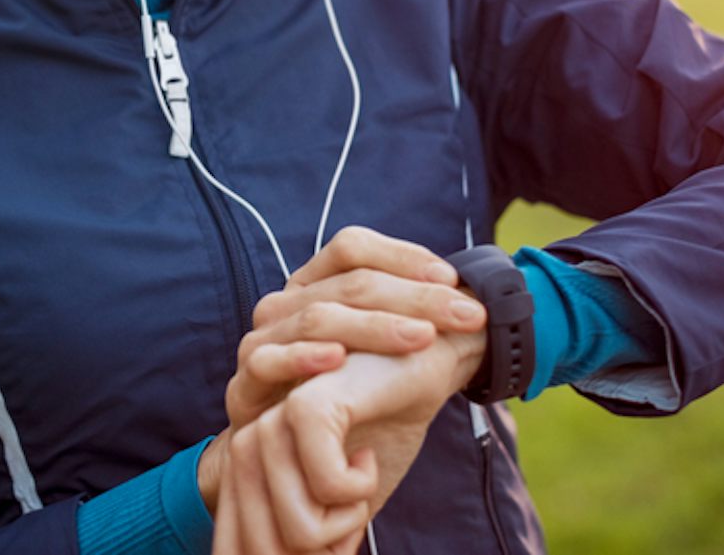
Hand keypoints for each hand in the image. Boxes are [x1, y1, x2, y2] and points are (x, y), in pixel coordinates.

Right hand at [200, 227, 485, 510]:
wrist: (301, 476)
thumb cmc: (352, 411)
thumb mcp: (390, 365)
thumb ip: (418, 328)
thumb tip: (480, 302)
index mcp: (314, 287)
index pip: (352, 248)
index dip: (403, 256)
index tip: (452, 280)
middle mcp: (284, 306)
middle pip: (348, 283)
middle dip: (415, 296)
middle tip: (466, 315)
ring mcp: (261, 344)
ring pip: (316, 316)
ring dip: (374, 325)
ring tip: (421, 337)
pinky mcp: (243, 388)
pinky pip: (267, 361)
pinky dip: (302, 357)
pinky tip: (338, 359)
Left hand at [210, 418, 371, 554]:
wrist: (418, 365)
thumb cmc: (378, 431)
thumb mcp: (336, 499)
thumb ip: (306, 530)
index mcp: (242, 465)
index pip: (234, 551)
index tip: (338, 541)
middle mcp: (242, 442)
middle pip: (263, 552)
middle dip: (324, 550)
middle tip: (355, 507)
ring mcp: (267, 422)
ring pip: (297, 531)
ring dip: (347, 519)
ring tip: (361, 470)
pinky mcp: (303, 405)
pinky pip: (325, 489)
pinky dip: (359, 488)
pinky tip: (368, 454)